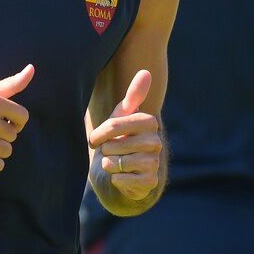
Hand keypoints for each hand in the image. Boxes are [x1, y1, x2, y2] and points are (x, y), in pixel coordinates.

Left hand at [89, 69, 161, 200]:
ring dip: (109, 164)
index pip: (112, 125)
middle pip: (112, 145)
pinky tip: (122, 175)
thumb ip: (132, 95)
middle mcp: (156, 142)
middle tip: (112, 151)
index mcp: (148, 122)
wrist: (122, 172)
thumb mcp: (121, 116)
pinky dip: (115, 179)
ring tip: (116, 162)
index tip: (97, 138)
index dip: (99, 134)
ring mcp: (154, 163)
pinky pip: (121, 179)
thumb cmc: (119, 139)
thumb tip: (146, 71)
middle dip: (105, 150)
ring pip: (115, 163)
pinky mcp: (150, 182)